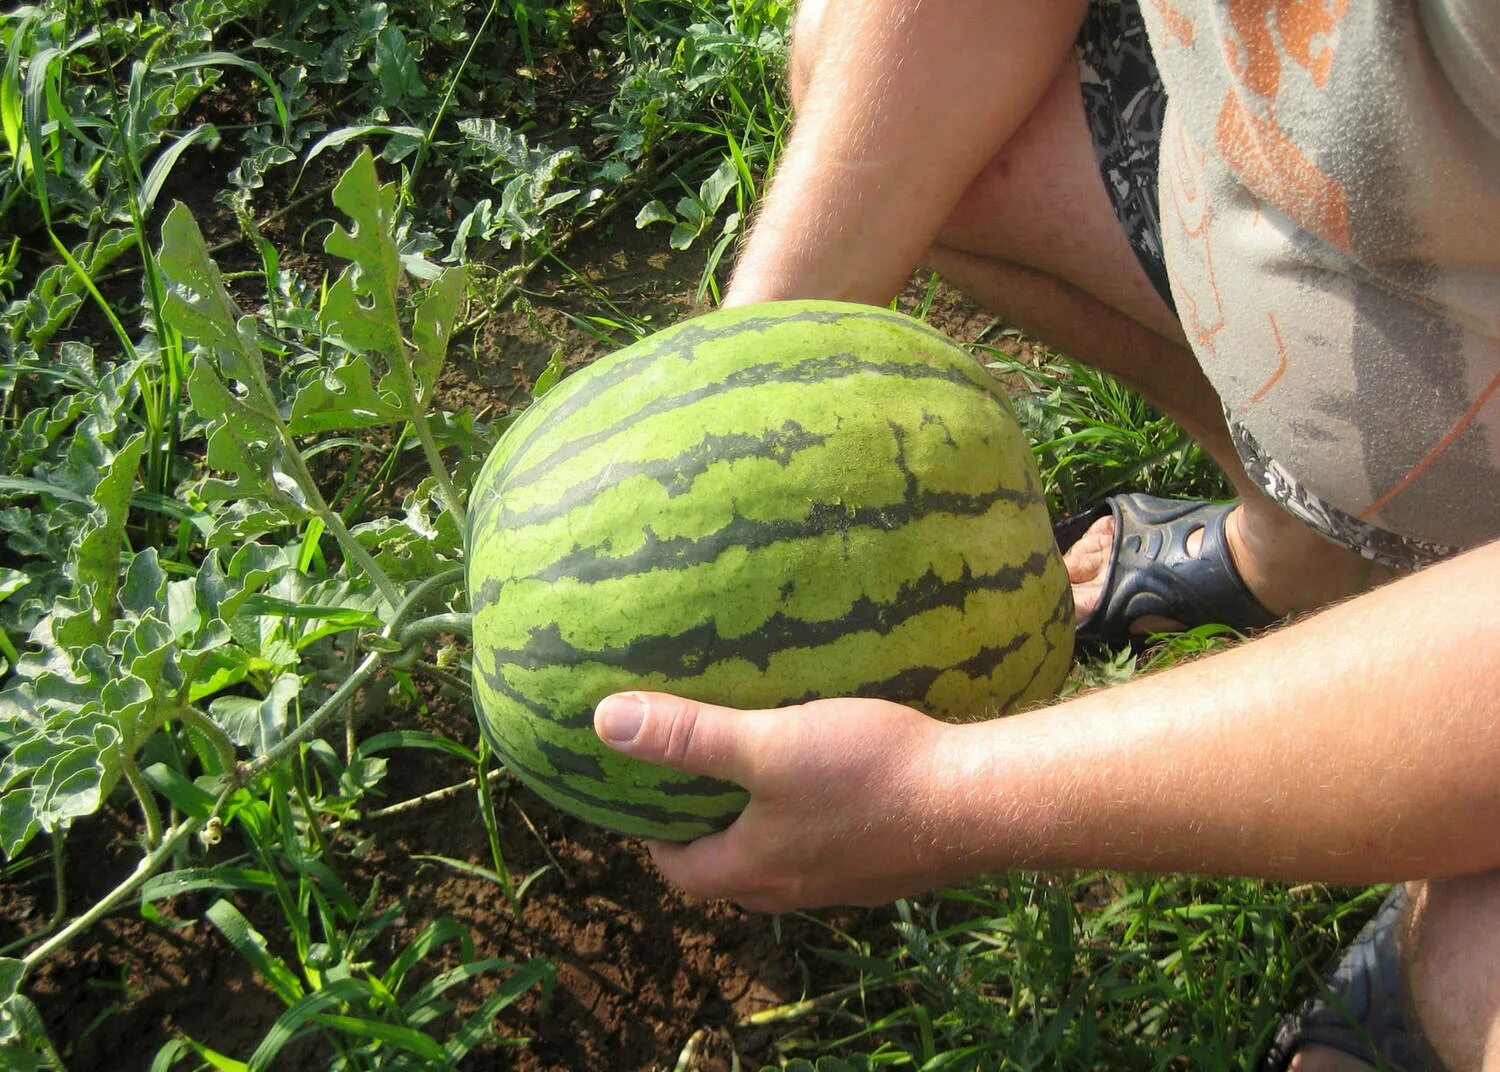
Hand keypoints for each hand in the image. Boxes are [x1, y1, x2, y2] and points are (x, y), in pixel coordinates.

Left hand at [593, 691, 972, 911]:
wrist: (977, 803)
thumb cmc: (867, 773)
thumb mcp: (768, 743)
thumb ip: (689, 735)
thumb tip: (606, 722)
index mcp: (755, 868)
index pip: (682, 872)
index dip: (656, 839)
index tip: (648, 801)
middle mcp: (796, 888)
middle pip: (731, 875)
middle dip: (707, 836)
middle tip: (697, 787)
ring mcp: (847, 882)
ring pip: (784, 865)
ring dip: (763, 831)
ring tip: (761, 777)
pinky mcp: (889, 866)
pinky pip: (832, 851)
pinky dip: (813, 825)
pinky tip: (834, 782)